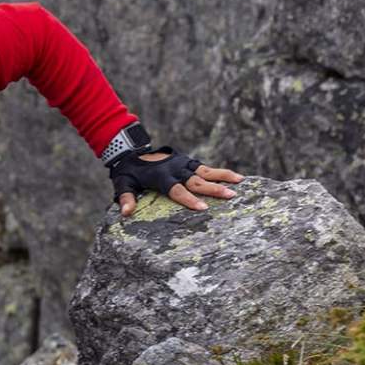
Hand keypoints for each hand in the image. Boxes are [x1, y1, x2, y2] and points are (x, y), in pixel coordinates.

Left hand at [111, 149, 241, 215]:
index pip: (177, 190)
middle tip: (231, 195)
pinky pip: (205, 167)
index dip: (189, 199)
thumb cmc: (127, 171)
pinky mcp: (187, 161)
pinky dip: (219, 172)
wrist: (131, 150)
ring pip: (206, 171)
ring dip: (223, 176)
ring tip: (241, 182)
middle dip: (214, 189)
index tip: (204, 208)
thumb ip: (126, 198)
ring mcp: (183, 164)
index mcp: (161, 177)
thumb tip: (126, 213)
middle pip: (196, 181)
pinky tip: (235, 178)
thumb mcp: (122, 183)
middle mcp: (175, 169)